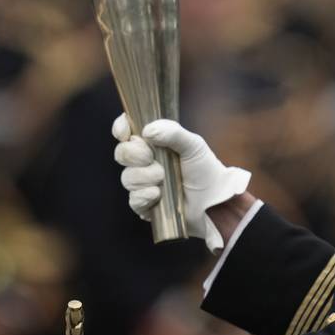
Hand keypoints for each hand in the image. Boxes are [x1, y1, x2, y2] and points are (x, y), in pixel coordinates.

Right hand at [113, 114, 250, 251]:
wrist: (214, 200)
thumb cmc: (205, 169)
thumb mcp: (193, 145)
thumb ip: (173, 132)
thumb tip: (147, 131)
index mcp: (154, 144)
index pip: (127, 132)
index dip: (121, 129)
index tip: (124, 131)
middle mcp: (145, 162)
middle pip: (122, 154)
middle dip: (135, 154)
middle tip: (151, 158)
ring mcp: (143, 184)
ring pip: (127, 178)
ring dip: (144, 177)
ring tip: (163, 178)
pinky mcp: (145, 205)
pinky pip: (133, 199)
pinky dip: (144, 196)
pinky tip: (158, 195)